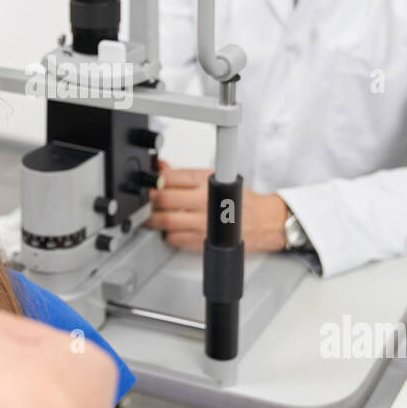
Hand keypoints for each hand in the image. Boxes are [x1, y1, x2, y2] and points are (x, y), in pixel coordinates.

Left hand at [147, 160, 289, 252]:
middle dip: (148, 199)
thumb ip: (184, 174)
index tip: (147, 181)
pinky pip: (174, 238)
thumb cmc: (238, 200)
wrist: (263, 221)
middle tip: (144, 199)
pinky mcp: (203, 241)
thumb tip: (160, 166)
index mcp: (207, 181)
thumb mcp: (213, 178)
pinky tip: (166, 228)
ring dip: (151, 219)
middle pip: (164, 198)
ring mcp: (203, 223)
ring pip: (165, 220)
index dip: (153, 179)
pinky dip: (165, 233)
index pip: (170, 177)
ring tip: (148, 215)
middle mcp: (205, 201)